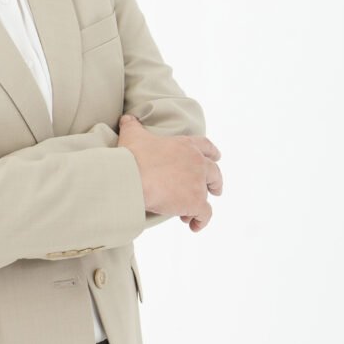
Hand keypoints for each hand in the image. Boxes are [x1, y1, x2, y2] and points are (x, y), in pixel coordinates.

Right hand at [118, 114, 221, 231]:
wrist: (132, 177)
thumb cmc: (132, 155)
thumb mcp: (132, 134)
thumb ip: (132, 125)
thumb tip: (126, 118)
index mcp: (186, 145)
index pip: (206, 146)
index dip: (212, 152)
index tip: (217, 157)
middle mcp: (197, 163)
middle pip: (214, 173)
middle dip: (215, 182)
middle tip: (214, 190)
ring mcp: (198, 183)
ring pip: (206, 196)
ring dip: (199, 205)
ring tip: (188, 214)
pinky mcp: (196, 202)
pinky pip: (205, 214)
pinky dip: (201, 221)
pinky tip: (193, 226)